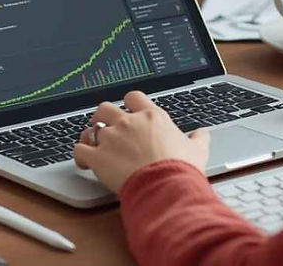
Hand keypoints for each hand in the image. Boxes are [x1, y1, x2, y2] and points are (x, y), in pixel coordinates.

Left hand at [73, 91, 210, 192]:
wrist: (164, 186)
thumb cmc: (180, 168)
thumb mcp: (197, 150)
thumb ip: (198, 139)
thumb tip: (202, 135)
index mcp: (151, 116)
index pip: (133, 97)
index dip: (128, 104)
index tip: (128, 111)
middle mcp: (129, 122)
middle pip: (105, 107)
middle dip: (102, 116)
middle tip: (104, 126)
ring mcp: (111, 138)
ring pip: (91, 128)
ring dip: (89, 135)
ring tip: (91, 144)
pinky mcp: (98, 157)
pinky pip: (80, 149)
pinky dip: (80, 155)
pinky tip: (83, 162)